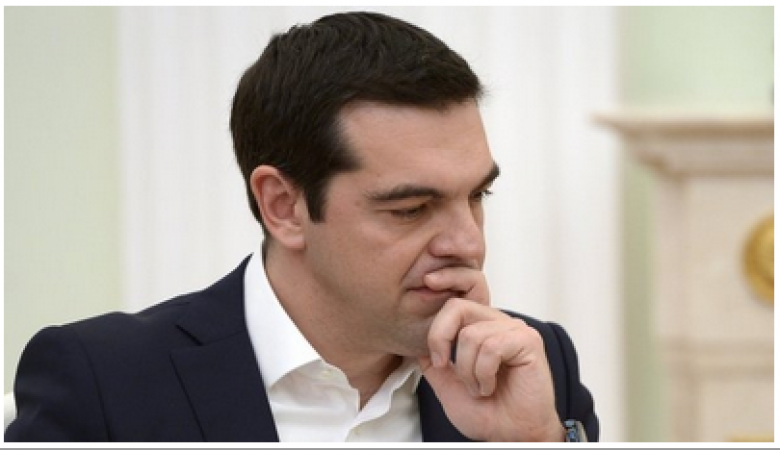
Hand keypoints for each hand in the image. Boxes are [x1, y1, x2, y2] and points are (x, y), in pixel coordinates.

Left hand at [419, 269, 563, 441]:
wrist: (512, 435)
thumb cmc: (489, 413)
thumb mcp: (447, 386)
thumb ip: (433, 364)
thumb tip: (418, 345)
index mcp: (481, 329)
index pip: (451, 308)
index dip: (436, 331)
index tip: (436, 360)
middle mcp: (497, 324)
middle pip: (458, 307)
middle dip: (442, 339)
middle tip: (445, 367)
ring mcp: (514, 330)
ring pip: (471, 335)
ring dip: (468, 371)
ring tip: (479, 388)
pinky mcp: (528, 341)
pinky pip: (492, 347)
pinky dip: (484, 373)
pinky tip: (490, 386)